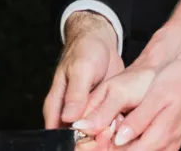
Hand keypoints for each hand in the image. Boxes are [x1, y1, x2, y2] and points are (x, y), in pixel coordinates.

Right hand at [43, 12, 124, 131]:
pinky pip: (106, 126)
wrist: (101, 41)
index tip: (89, 142)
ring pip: (92, 135)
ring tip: (116, 130)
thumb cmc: (85, 51)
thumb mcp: (81, 69)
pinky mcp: (102, 111)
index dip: (72, 142)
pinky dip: (113, 128)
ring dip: (104, 137)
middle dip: (91, 142)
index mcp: (57, 105)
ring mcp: (87, 113)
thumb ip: (75, 94)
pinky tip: (123, 125)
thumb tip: (68, 118)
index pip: (58, 133)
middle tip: (106, 137)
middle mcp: (70, 113)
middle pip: (76, 138)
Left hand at [76, 60, 180, 149]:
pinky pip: (146, 148)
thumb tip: (119, 140)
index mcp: (159, 136)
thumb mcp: (157, 95)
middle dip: (106, 148)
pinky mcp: (169, 141)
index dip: (101, 148)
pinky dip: (130, 144)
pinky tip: (119, 133)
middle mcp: (164, 146)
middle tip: (87, 139)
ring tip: (99, 135)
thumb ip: (138, 120)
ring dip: (116, 146)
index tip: (85, 140)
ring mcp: (168, 145)